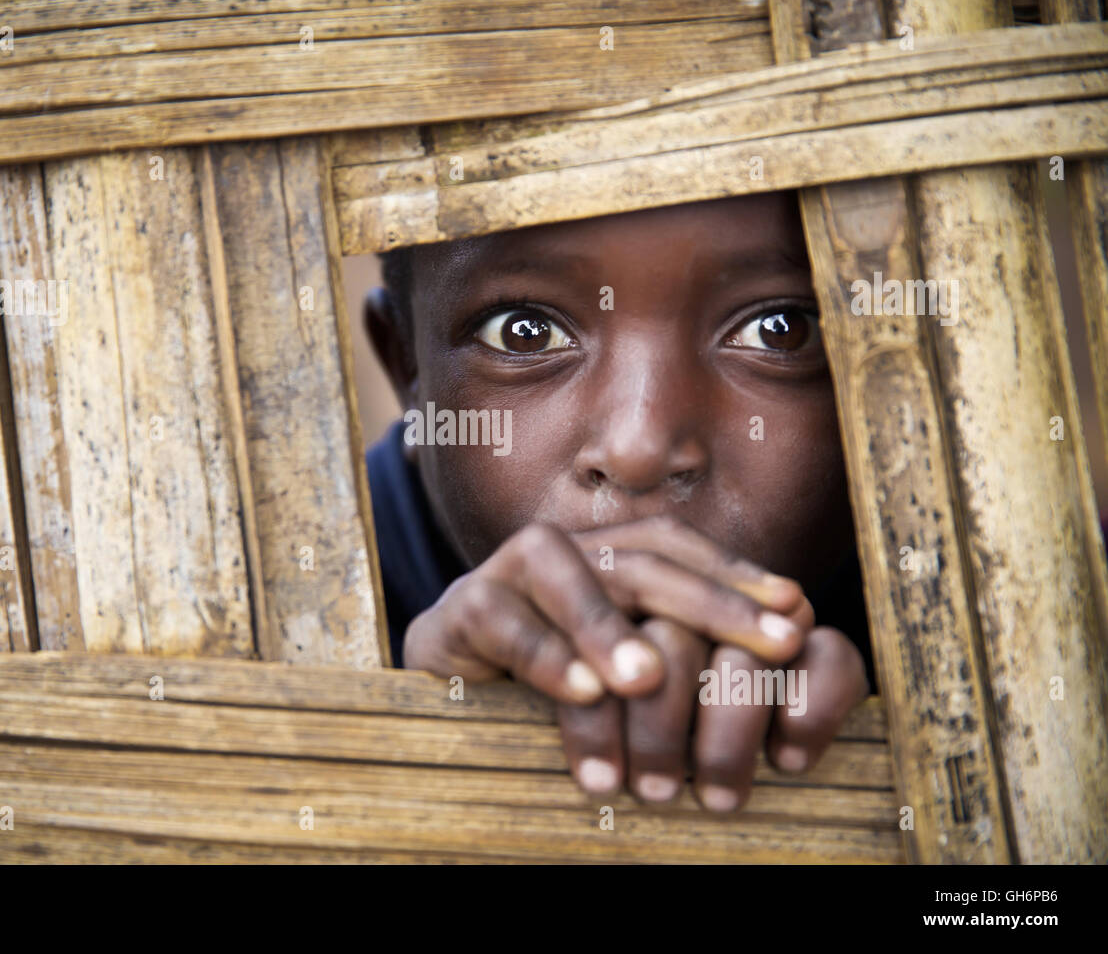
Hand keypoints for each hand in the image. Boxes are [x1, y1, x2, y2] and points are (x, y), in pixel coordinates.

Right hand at [402, 515, 868, 808]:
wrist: (445, 690)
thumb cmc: (550, 687)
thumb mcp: (622, 670)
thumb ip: (682, 649)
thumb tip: (794, 634)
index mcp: (602, 557)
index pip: (676, 547)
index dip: (736, 574)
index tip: (797, 611)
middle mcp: (563, 551)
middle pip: (639, 560)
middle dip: (709, 603)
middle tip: (771, 643)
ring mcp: (508, 573)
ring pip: (566, 575)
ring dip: (609, 628)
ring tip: (651, 678)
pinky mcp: (460, 608)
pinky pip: (503, 621)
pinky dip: (544, 655)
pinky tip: (583, 693)